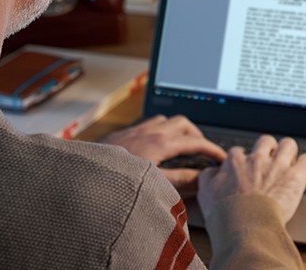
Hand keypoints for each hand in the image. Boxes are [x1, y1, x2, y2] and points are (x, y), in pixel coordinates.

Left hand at [101, 115, 226, 197]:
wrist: (83, 173)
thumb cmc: (117, 180)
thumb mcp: (155, 184)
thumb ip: (181, 180)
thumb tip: (202, 178)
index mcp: (161, 142)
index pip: (196, 141)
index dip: (213, 150)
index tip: (222, 158)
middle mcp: (149, 131)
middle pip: (183, 123)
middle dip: (197, 134)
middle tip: (203, 150)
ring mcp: (135, 130)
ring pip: (165, 120)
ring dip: (178, 130)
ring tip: (182, 147)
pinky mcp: (123, 134)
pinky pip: (148, 124)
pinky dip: (160, 131)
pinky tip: (156, 147)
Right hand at [197, 135, 305, 223]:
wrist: (244, 227)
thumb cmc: (225, 215)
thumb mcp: (205, 193)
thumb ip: (208, 177)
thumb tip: (212, 172)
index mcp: (235, 161)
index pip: (240, 152)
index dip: (245, 161)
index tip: (248, 171)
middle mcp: (256, 159)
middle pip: (266, 141)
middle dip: (269, 150)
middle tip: (270, 164)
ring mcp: (277, 166)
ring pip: (288, 144)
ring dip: (290, 153)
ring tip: (290, 164)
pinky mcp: (295, 176)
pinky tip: (304, 174)